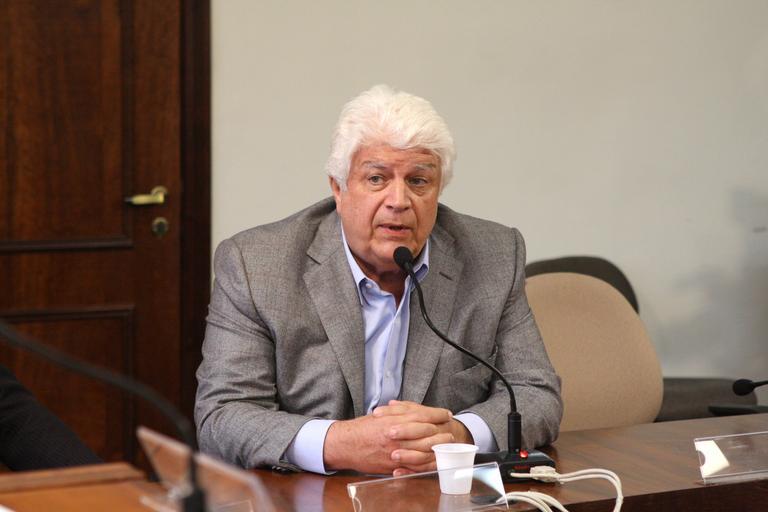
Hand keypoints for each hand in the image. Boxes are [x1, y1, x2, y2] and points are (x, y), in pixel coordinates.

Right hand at [322, 401, 461, 474]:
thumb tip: (416, 410)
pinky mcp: (393, 465)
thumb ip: (399, 411)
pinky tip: (434, 460)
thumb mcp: (381, 414)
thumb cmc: (362, 428)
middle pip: (426, 433)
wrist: (346, 444)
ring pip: (423, 450)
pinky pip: (414, 466)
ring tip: (446, 445)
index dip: (437, 414)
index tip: (447, 413)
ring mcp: (395, 451)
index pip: (422, 415)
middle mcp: (396, 435)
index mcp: (394, 419)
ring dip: (438, 448)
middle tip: (450, 430)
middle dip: (441, 431)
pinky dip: (426, 463)